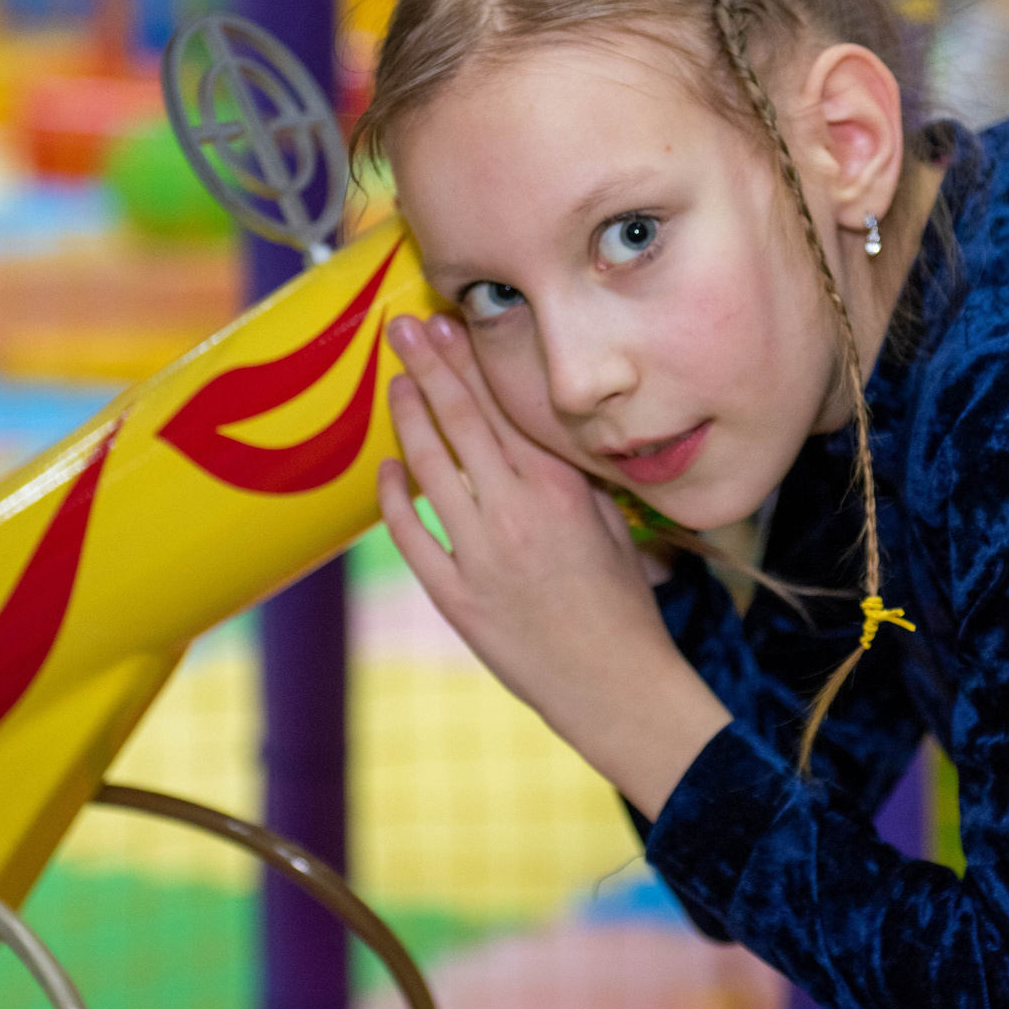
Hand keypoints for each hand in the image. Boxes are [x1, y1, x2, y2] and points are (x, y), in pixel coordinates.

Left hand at [377, 313, 731, 817]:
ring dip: (408, 418)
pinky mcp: (456, 596)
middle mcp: (515, 511)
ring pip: (430, 467)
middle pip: (460, 421)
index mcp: (559, 488)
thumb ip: (573, 478)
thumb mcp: (611, 525)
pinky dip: (394, 498)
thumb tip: (542, 435)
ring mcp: (480, 554)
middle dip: (428, 368)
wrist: (614, 684)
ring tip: (394, 383)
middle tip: (402, 327)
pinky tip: (386, 468)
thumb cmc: (623, 604)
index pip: (502, 407)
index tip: (446, 324)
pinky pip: (412, 536)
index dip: (469, 362)